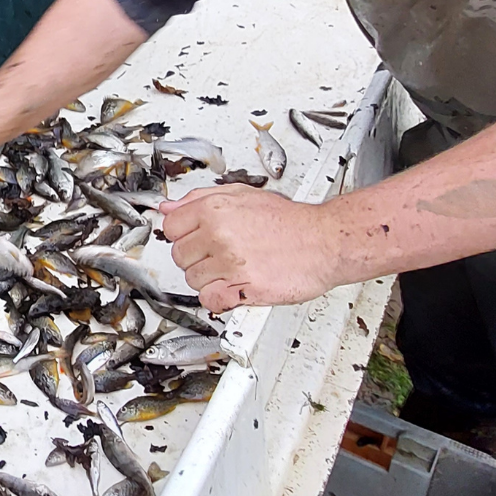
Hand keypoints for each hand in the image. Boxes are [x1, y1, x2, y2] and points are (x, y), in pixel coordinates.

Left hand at [160, 188, 342, 312]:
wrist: (326, 242)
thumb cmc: (291, 222)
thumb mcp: (245, 195)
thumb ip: (201, 199)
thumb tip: (169, 206)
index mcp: (216, 209)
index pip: (171, 227)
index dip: (184, 235)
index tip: (198, 239)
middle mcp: (219, 234)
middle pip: (180, 256)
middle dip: (199, 257)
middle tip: (224, 253)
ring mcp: (230, 262)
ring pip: (193, 280)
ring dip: (211, 278)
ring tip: (236, 267)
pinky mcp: (241, 287)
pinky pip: (209, 300)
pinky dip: (220, 298)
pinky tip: (236, 285)